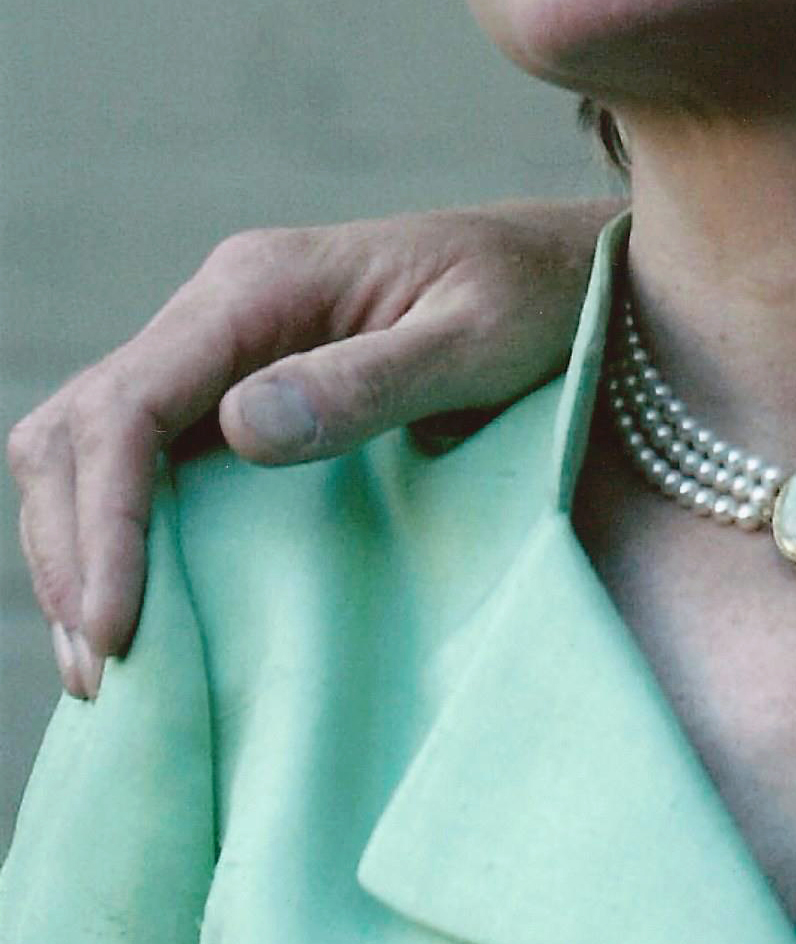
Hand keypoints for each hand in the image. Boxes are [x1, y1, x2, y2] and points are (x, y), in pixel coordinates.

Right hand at [8, 197, 619, 698]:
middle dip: (72, 548)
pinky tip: (143, 610)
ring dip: (80, 546)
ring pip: (92, 442)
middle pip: (82, 425)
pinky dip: (117, 532)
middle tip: (103, 676)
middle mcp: (224, 302)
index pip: (129, 403)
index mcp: (263, 281)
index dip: (102, 520)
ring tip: (108, 667)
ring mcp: (225, 343)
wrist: (574, 267)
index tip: (117, 631)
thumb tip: (239, 428)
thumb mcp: (478, 340)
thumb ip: (371, 383)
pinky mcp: (240, 383)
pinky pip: (143, 456)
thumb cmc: (541, 299)